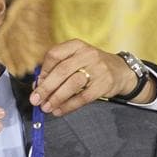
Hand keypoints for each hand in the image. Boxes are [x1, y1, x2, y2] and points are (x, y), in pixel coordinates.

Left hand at [30, 39, 154, 115]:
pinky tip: (60, 111)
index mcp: (76, 45)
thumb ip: (57, 70)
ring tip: (47, 107)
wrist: (120, 71)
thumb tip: (37, 86)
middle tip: (36, 100)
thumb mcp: (75, 60)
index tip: (37, 84)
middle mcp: (87, 54)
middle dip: (46, 88)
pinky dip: (69, 106)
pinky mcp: (104, 84)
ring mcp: (98, 68)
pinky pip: (83, 97)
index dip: (43, 71)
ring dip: (56, 98)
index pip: (54, 55)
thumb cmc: (91, 66)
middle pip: (61, 71)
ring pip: (72, 84)